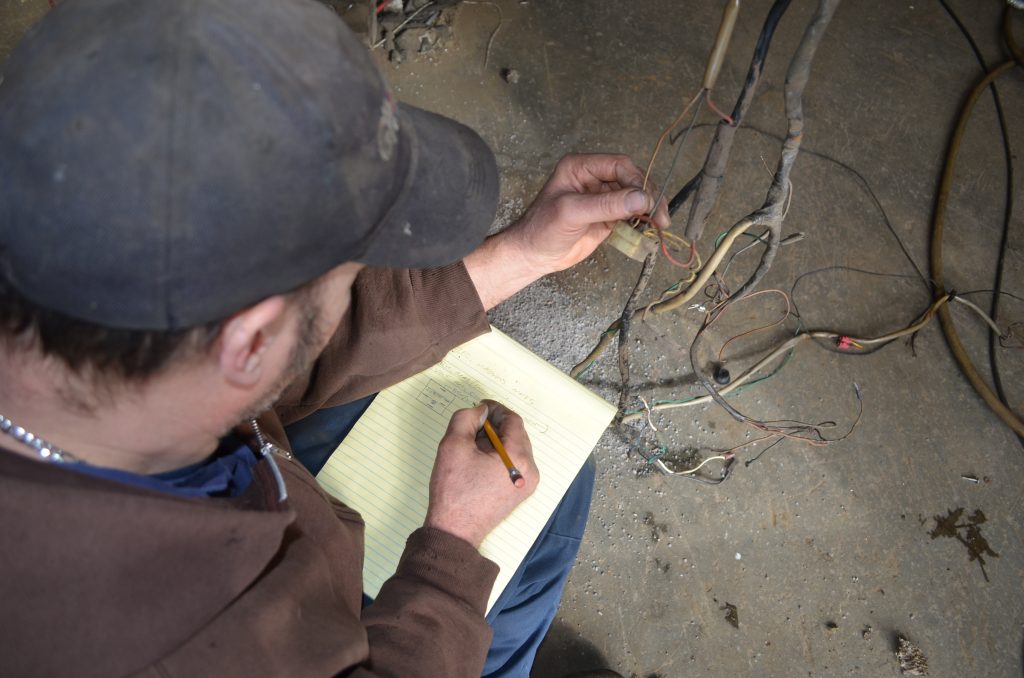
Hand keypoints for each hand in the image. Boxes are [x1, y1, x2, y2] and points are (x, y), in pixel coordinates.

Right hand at [424, 400, 538, 547]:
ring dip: (496, 441)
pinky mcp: (520, 492)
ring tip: (473, 448)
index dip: (495, 410)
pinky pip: (514, 464)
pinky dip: (500, 456)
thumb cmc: (453, 490)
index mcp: (518, 458)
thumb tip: (480, 411)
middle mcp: (530, 470)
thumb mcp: (453, 445)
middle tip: (472, 428)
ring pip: (515, 448)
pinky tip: (479, 462)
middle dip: (495, 426)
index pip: (513, 420)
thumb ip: (466, 418)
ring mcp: (528, 484)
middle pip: (516, 434)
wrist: (455, 531)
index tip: (479, 408)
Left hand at [464, 154, 670, 308]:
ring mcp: (602, 198)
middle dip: (648, 196)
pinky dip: (643, 221)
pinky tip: (651, 229)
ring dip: (649, 209)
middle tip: (661, 216)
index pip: (619, 165)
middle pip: (632, 180)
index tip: (647, 201)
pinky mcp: (608, 217)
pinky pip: (631, 214)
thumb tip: (642, 199)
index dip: (637, 180)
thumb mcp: (572, 213)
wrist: (534, 255)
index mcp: (581, 167)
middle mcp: (594, 179)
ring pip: (635, 197)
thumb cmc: (542, 229)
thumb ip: (606, 205)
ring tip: (661, 224)